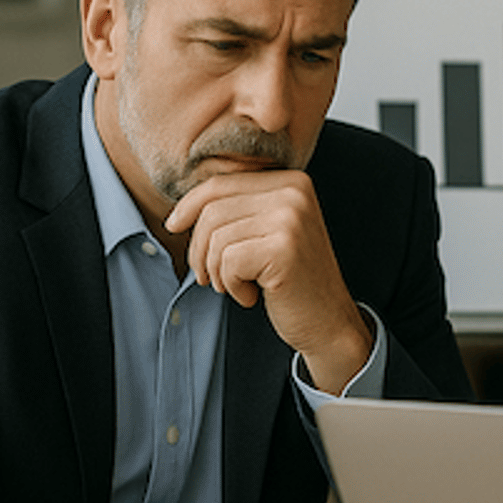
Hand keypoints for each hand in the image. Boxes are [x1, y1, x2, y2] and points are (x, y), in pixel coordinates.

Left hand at [166, 169, 370, 392]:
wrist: (328, 320)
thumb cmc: (292, 278)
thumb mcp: (268, 231)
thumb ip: (239, 208)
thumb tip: (180, 210)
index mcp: (293, 182)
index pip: (221, 183)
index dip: (189, 206)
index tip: (173, 226)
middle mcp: (295, 194)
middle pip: (212, 211)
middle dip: (200, 249)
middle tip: (214, 276)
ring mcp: (292, 220)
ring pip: (216, 238)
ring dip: (217, 271)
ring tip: (239, 285)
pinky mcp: (284, 249)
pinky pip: (228, 262)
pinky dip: (232, 285)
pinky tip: (252, 294)